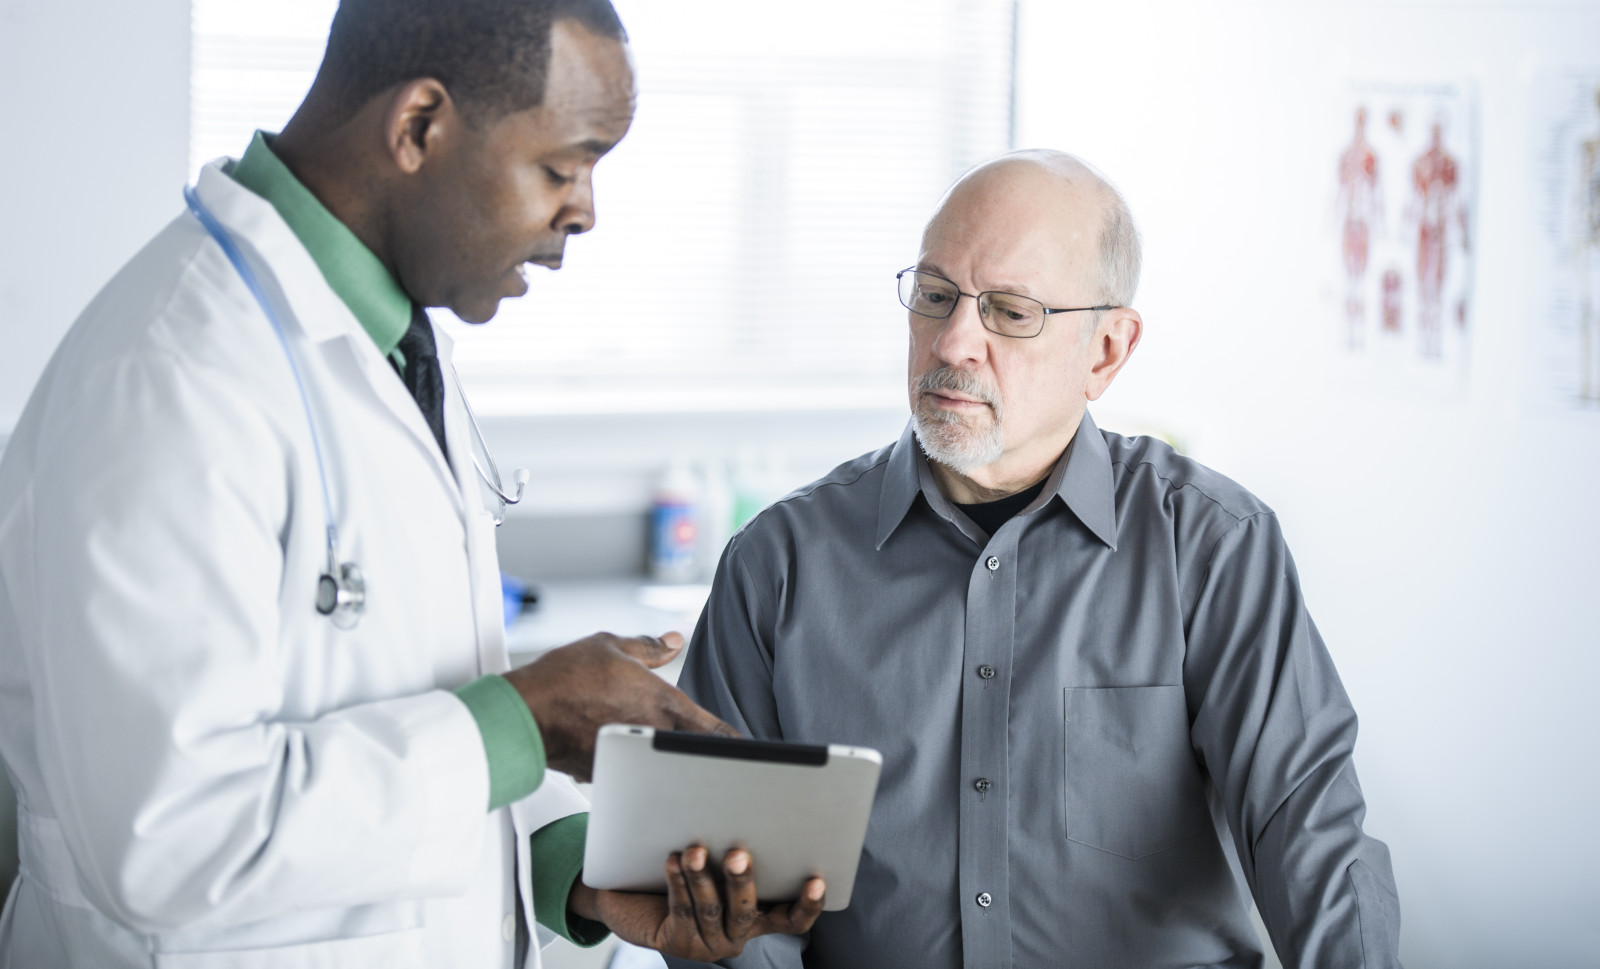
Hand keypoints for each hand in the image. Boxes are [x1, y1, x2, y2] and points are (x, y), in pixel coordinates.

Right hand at [502, 631, 736, 780]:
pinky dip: (636, 767)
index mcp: (664, 703)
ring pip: (664, 766)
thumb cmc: (564, 678)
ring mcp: (633, 759)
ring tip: (676, 761)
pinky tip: (626, 757)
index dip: (738, 744)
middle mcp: (653, 734)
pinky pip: (633, 773)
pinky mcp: (609, 774)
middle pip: (696, 754)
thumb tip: (674, 640)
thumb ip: (649, 647)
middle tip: (725, 763)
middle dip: (708, 756)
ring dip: (671, 764)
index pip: (717, 731)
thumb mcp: (610, 646)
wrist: (524, 714)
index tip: (752, 752)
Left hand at [569, 845, 824, 960]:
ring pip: (710, 909)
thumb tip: (750, 803)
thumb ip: (742, 847)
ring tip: (695, 850)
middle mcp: (737, 935)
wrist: (639, 897)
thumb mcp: (721, 861)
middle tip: (737, 854)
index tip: (816, 880)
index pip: (792, 919)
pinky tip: (673, 860)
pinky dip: (678, 883)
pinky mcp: (678, 943)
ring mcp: (708, 943)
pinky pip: (681, 910)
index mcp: (759, 916)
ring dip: (702, 877)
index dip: (808, 904)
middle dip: (742, 881)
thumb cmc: (692, 868)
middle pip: (747, 910)